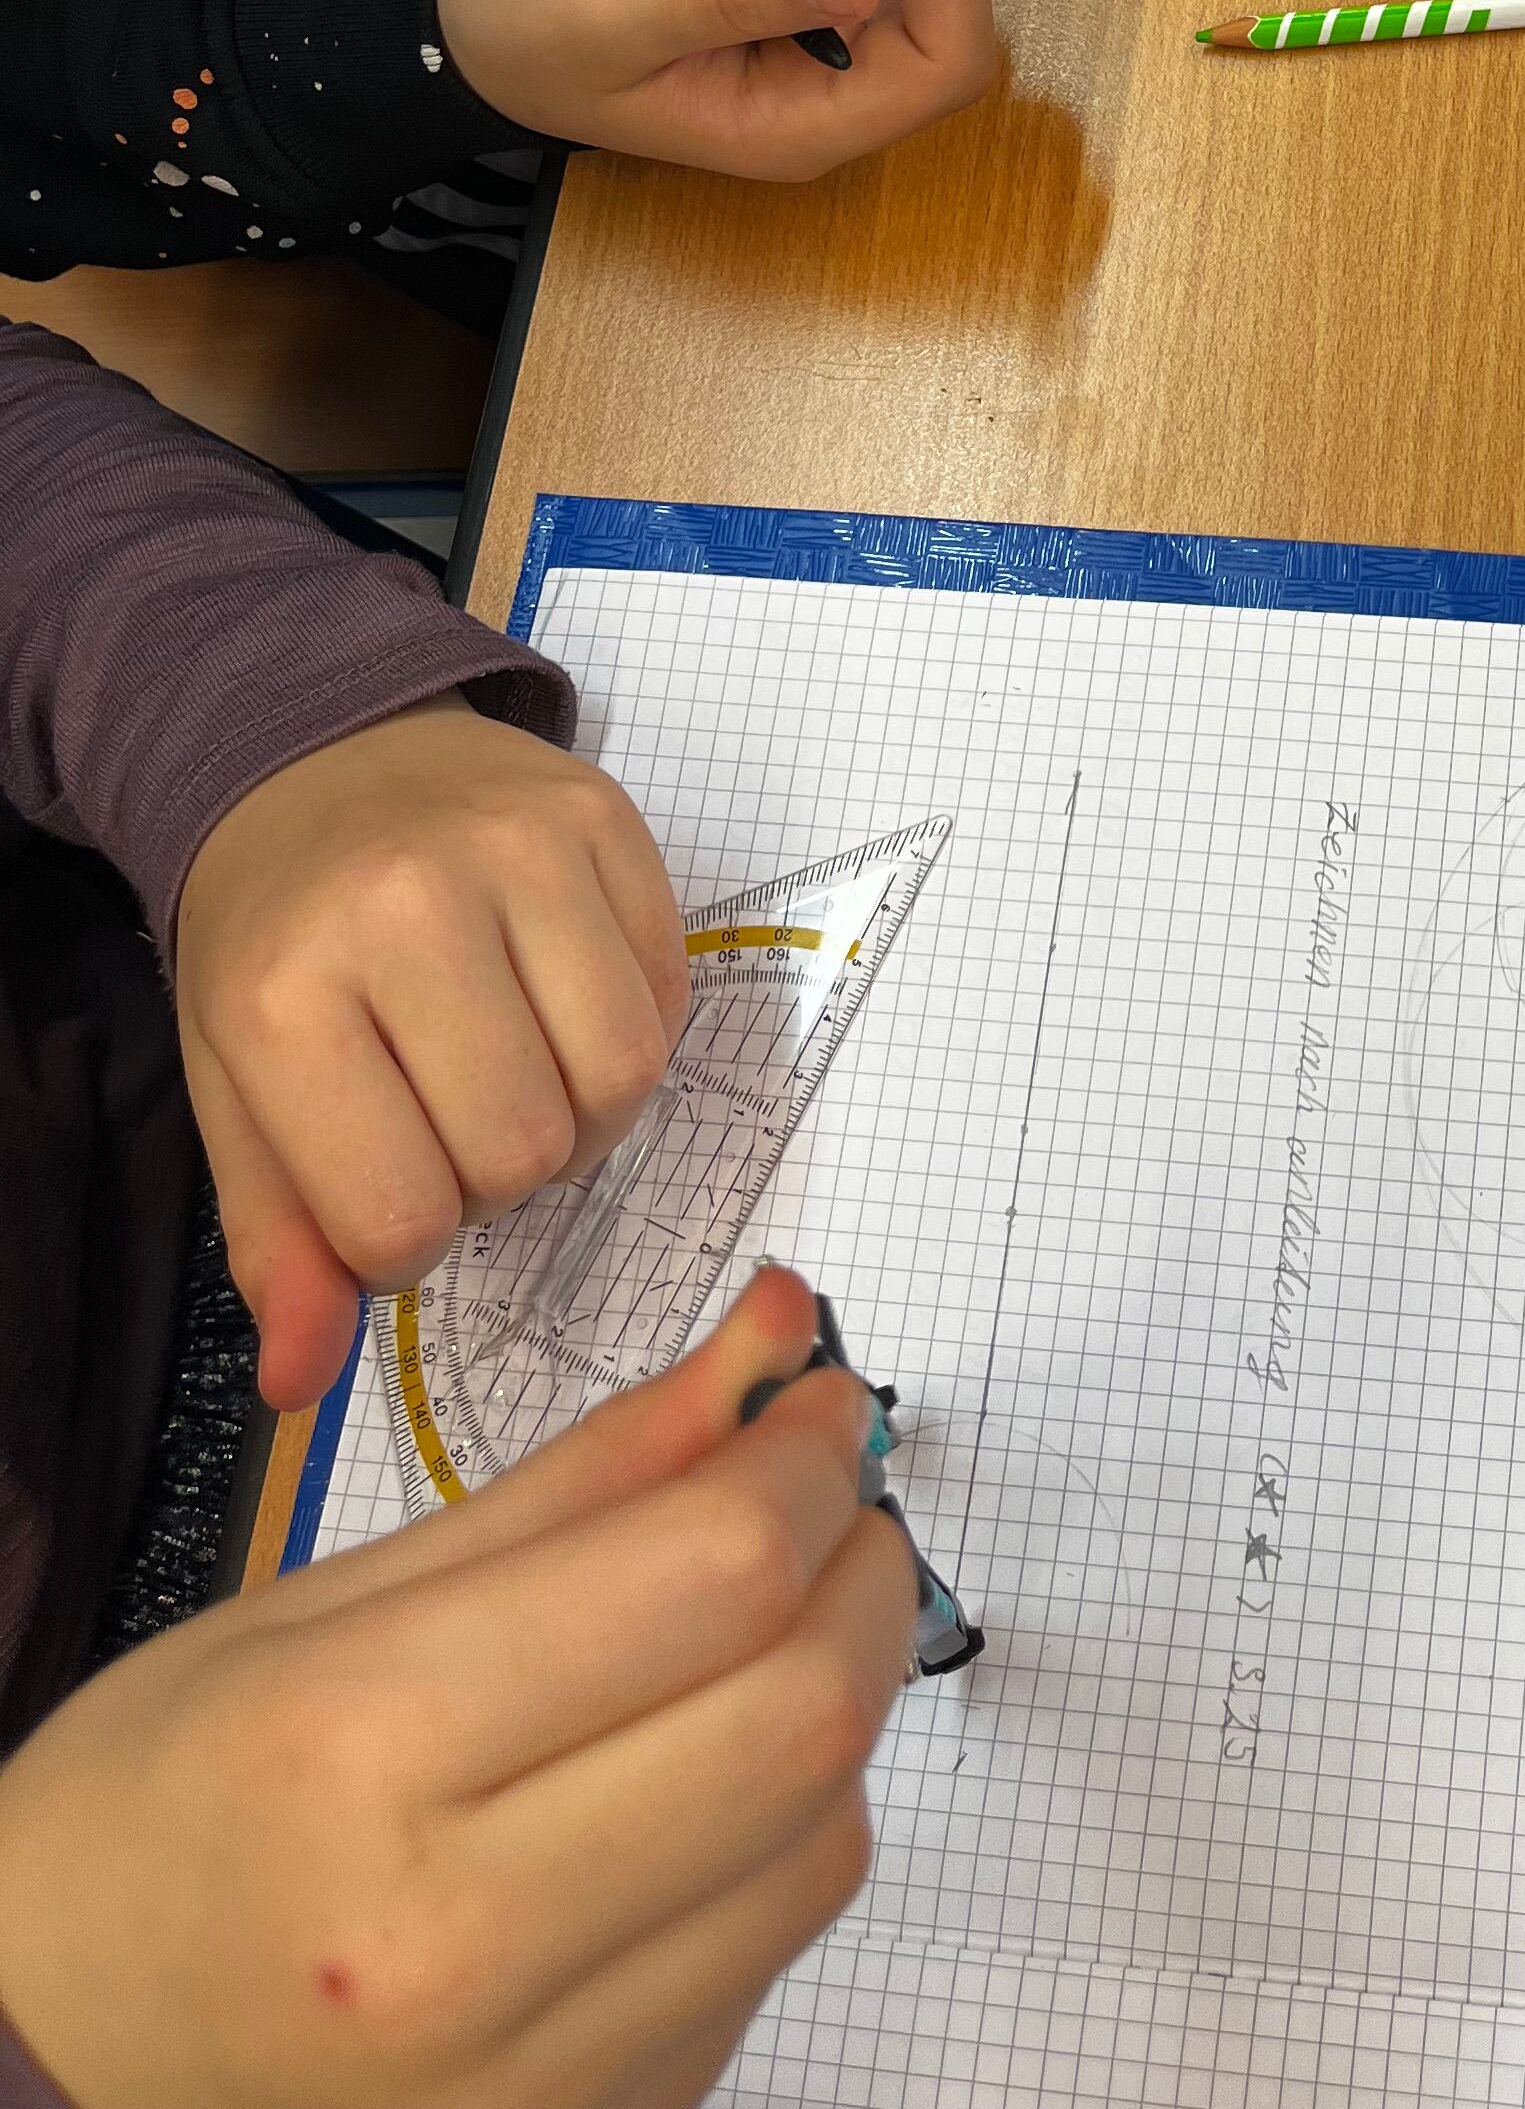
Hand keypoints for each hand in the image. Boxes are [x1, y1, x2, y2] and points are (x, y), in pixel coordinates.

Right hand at [0, 1271, 913, 2108]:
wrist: (42, 2066)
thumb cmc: (152, 1824)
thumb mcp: (322, 1605)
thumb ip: (579, 1480)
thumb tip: (768, 1344)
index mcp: (364, 1752)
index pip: (710, 1574)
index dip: (805, 1457)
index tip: (814, 1399)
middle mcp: (456, 1936)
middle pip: (799, 1711)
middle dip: (856, 1563)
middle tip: (821, 1495)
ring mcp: (532, 2069)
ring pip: (822, 1841)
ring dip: (841, 1698)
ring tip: (766, 1627)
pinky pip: (769, 1956)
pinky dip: (783, 1832)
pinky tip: (706, 1772)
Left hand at [178, 702, 689, 1409]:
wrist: (318, 756)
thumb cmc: (277, 942)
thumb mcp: (237, 1090)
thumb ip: (279, 1240)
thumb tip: (297, 1386)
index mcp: (285, 997)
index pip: (399, 1216)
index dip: (405, 1240)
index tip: (387, 1185)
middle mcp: (405, 910)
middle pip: (525, 1152)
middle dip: (496, 1177)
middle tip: (455, 1123)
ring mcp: (516, 851)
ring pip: (620, 1083)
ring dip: (579, 1116)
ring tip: (521, 1075)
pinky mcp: (603, 818)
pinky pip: (669, 999)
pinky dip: (629, 1036)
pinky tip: (564, 1008)